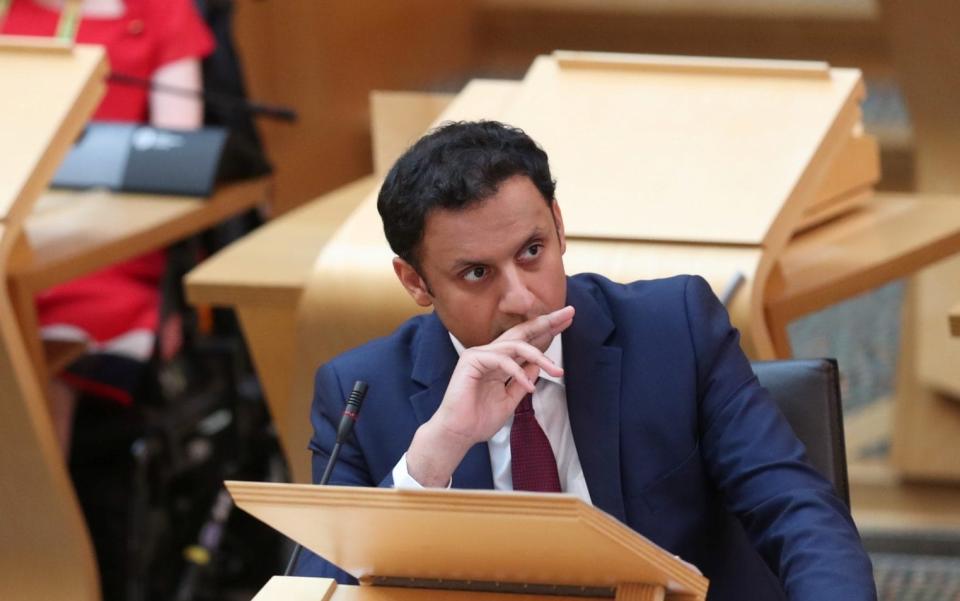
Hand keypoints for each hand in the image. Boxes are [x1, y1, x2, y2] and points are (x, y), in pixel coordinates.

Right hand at [405, 306, 574, 485]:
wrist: (459, 434)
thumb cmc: (480, 419)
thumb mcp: (510, 400)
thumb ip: (523, 381)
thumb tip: (539, 364)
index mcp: (499, 362)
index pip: (526, 341)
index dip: (547, 332)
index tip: (568, 322)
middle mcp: (490, 353)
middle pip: (522, 332)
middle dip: (547, 323)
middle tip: (568, 313)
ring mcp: (479, 355)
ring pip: (515, 345)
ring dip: (540, 356)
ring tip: (556, 371)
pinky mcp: (471, 360)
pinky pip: (502, 360)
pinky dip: (518, 373)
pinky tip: (529, 387)